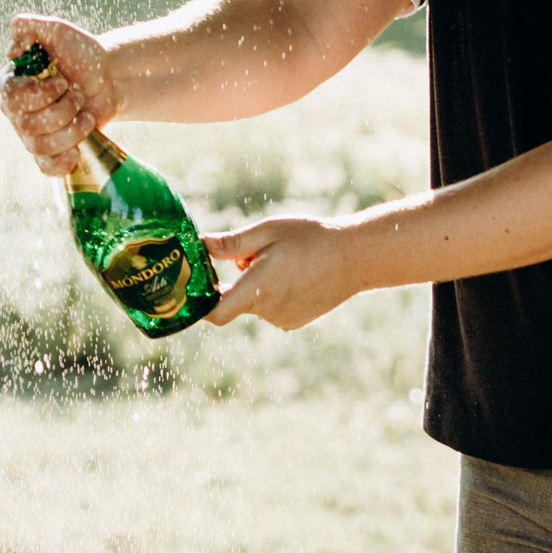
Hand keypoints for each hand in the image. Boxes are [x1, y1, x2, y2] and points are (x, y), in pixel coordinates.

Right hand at [0, 15, 123, 176]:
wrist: (108, 78)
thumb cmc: (80, 52)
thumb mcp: (56, 30)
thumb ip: (26, 27)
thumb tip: (9, 52)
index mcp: (11, 83)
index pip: (11, 98)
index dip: (40, 95)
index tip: (63, 82)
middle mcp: (15, 111)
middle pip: (27, 126)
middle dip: (62, 111)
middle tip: (77, 95)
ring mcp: (31, 133)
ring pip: (40, 146)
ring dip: (70, 132)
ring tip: (86, 116)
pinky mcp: (50, 150)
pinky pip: (46, 167)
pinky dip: (61, 163)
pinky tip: (76, 150)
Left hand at [204, 215, 362, 330]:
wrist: (355, 257)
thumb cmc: (310, 239)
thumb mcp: (267, 231)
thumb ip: (231, 243)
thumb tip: (200, 245)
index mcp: (256, 289)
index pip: (215, 314)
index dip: (200, 305)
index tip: (196, 288)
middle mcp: (267, 310)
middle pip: (234, 300)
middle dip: (236, 279)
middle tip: (254, 253)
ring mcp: (283, 319)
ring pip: (254, 302)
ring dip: (257, 285)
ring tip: (282, 260)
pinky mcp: (296, 321)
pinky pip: (272, 308)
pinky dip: (274, 293)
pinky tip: (294, 274)